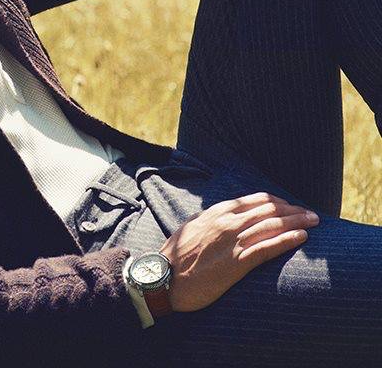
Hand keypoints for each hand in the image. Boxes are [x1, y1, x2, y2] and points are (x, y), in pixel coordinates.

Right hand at [159, 192, 318, 311]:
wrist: (164, 277)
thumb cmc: (177, 255)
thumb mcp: (193, 226)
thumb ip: (212, 219)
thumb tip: (226, 215)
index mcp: (218, 212)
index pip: (256, 200)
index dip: (278, 202)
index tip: (291, 207)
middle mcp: (227, 222)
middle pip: (269, 210)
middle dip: (293, 210)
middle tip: (310, 214)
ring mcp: (232, 241)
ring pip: (272, 225)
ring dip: (296, 222)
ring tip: (313, 224)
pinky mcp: (236, 263)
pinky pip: (267, 248)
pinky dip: (287, 241)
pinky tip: (301, 239)